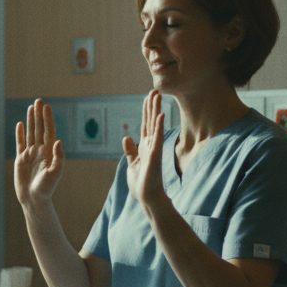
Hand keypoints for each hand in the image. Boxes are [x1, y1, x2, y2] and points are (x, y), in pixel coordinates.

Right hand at [14, 99, 63, 210]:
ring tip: (31, 107)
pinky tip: (20, 124)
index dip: (48, 119)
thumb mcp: (55, 172)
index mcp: (50, 152)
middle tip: (39, 100)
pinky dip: (20, 134)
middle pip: (39, 128)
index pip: (49, 131)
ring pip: (30, 133)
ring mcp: (30, 154)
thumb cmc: (47, 188)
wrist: (34, 198)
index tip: (47, 106)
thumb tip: (58, 140)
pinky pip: (20, 143)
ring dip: (31, 120)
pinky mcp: (21, 159)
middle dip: (39, 115)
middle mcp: (40, 151)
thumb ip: (58, 156)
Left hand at [123, 90, 166, 207]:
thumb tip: (126, 137)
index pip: (145, 124)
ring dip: (155, 109)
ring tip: (157, 95)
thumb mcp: (132, 163)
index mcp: (144, 146)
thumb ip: (130, 151)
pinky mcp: (155, 155)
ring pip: (154, 125)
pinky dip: (158, 126)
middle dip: (152, 105)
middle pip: (150, 120)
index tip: (148, 97)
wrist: (147, 197)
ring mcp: (153, 148)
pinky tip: (160, 114)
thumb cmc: (141, 183)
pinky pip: (157, 137)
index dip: (146, 110)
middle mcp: (150, 144)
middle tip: (154, 89)